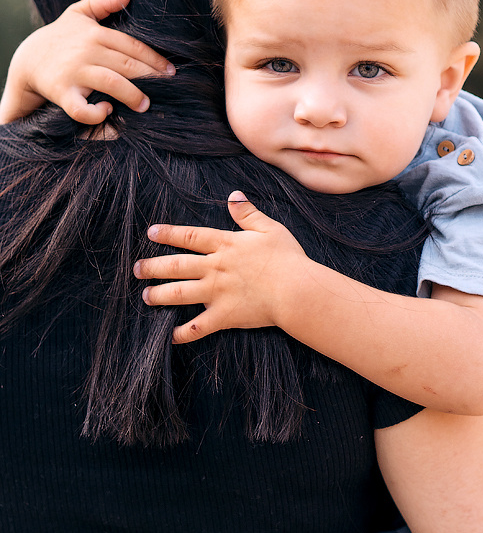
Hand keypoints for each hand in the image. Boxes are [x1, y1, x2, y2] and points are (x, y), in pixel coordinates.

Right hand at [0, 0, 173, 123]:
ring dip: (132, 95)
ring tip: (145, 105)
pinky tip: (107, 111)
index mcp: (95, 34)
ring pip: (111, 83)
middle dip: (150, 77)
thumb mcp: (78, 14)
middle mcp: (87, 51)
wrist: (27, 60)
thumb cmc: (60, 37)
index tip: (171, 71)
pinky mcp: (62, 92)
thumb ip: (102, 2)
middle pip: (127, 64)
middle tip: (167, 88)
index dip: (155, 59)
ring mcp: (74, 72)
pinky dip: (96, 113)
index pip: (133, 46)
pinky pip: (81, 108)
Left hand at [134, 192, 309, 343]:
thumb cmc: (288, 258)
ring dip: (159, 295)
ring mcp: (217, 293)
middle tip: (136, 269)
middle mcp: (215, 268)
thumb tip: (233, 196)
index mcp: (226, 245)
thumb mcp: (270, 229)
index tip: (151, 232)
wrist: (297, 290)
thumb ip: (248, 213)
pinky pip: (197, 327)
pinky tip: (170, 336)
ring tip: (146, 296)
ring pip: (179, 294)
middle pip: (177, 265)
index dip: (169, 233)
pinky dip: (182, 334)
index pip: (190, 236)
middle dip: (153, 266)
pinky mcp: (224, 316)